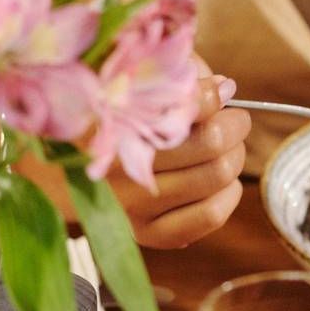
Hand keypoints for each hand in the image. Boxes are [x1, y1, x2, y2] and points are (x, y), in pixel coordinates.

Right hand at [112, 72, 250, 248]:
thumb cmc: (119, 120)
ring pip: (216, 177)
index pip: (182, 104)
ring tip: (228, 150)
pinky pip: (211, 215)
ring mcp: (132, 204)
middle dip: (233, 126)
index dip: (210, 97)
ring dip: (235, 159)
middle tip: (233, 121)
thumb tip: (223, 88)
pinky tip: (222, 183)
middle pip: (212, 142)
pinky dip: (229, 194)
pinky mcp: (148, 233)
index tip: (219, 92)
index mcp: (110, 119)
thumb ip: (175, 77)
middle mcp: (116, 166)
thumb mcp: (138, 84)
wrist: (73, 176)